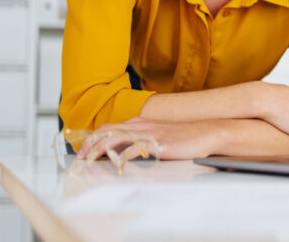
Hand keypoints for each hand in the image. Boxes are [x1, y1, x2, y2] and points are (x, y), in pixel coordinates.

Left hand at [76, 117, 223, 163]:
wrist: (208, 132)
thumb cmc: (186, 136)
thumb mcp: (159, 135)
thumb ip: (141, 139)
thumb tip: (124, 152)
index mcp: (140, 122)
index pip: (107, 128)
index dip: (91, 139)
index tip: (83, 152)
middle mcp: (140, 125)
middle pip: (105, 131)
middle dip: (88, 145)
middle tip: (80, 159)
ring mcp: (148, 133)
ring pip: (113, 137)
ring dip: (97, 150)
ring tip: (89, 162)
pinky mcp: (157, 143)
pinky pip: (133, 149)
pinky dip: (122, 158)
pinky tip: (117, 166)